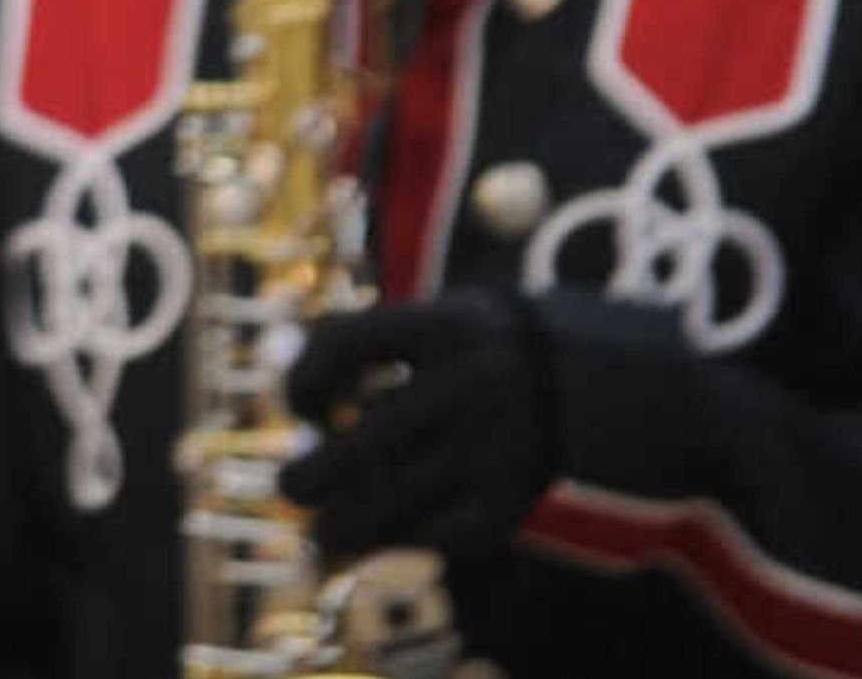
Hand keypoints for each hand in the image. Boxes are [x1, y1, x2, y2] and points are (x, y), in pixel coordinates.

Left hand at [278, 288, 557, 559]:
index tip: (305, 409)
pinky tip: (383, 538)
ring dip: (343, 525)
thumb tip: (299, 418)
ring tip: (324, 532)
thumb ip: (347, 348)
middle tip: (290, 488)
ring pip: (394, 500)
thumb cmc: (457, 353)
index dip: (302, 380)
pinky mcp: (512, 498)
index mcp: (442, 326)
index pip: (342, 344)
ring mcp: (497, 444)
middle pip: (366, 444)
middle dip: (311, 477)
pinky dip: (402, 539)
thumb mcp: (417, 324)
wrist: (571, 381)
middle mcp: (473, 381)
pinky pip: (440, 534)